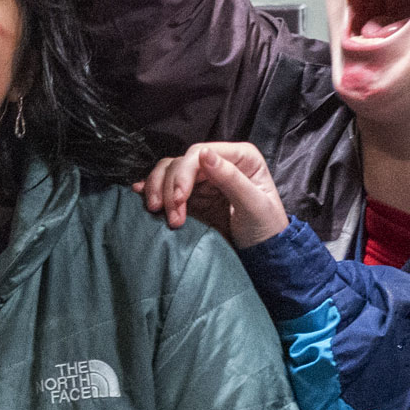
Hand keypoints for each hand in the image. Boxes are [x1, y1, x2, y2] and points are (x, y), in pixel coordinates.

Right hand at [134, 142, 288, 246]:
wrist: (265, 255)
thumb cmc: (267, 229)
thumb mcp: (254, 205)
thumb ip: (231, 179)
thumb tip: (205, 154)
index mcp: (240, 157)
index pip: (200, 153)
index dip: (183, 174)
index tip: (179, 200)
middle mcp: (220, 163)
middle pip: (181, 163)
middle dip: (170, 188)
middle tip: (171, 217)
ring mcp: (205, 179)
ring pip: (169, 172)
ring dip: (159, 191)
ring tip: (157, 213)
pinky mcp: (193, 197)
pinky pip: (167, 187)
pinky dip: (153, 189)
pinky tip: (141, 194)